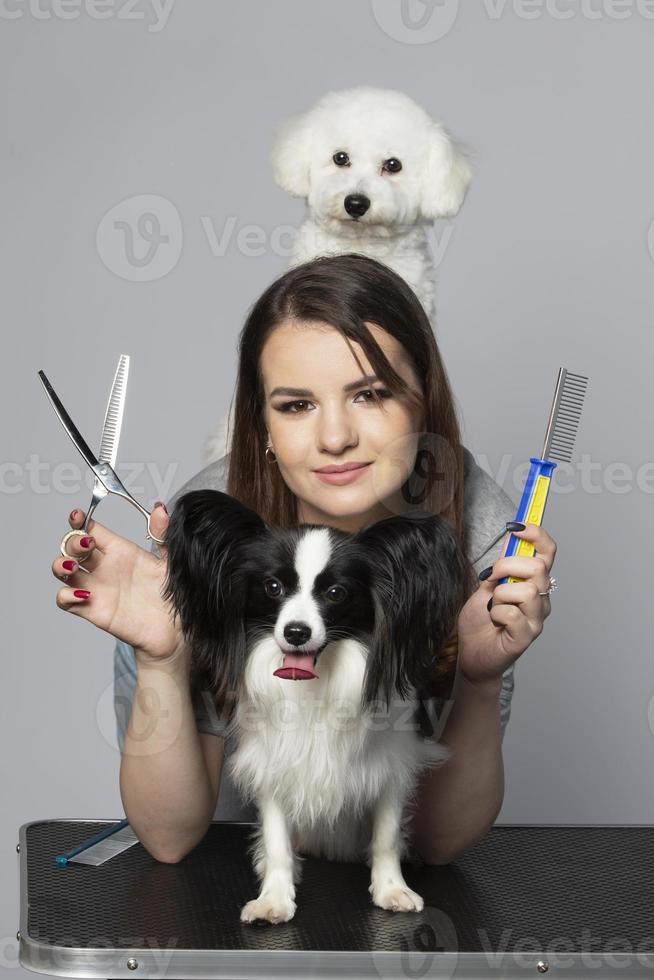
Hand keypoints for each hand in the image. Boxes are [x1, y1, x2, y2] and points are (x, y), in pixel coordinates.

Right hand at [51, 504, 185, 664]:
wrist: (176, 632)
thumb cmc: (174, 597)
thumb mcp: (171, 563)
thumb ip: (163, 536)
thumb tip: (160, 509)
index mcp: (121, 551)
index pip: (92, 529)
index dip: (80, 521)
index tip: (78, 515)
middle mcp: (104, 567)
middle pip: (72, 547)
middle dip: (71, 541)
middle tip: (85, 545)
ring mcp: (96, 587)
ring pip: (63, 570)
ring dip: (60, 564)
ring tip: (71, 566)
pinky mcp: (92, 609)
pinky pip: (66, 600)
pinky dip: (66, 595)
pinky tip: (82, 593)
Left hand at [456, 523, 556, 686]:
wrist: (472, 654)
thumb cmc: (481, 621)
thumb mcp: (486, 586)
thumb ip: (500, 567)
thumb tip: (510, 539)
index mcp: (534, 582)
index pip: (548, 552)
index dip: (536, 534)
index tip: (516, 526)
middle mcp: (542, 599)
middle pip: (539, 568)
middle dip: (508, 565)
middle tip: (492, 578)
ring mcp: (537, 619)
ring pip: (527, 590)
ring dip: (500, 595)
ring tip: (493, 607)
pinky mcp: (527, 636)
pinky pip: (512, 614)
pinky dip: (496, 614)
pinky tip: (495, 622)